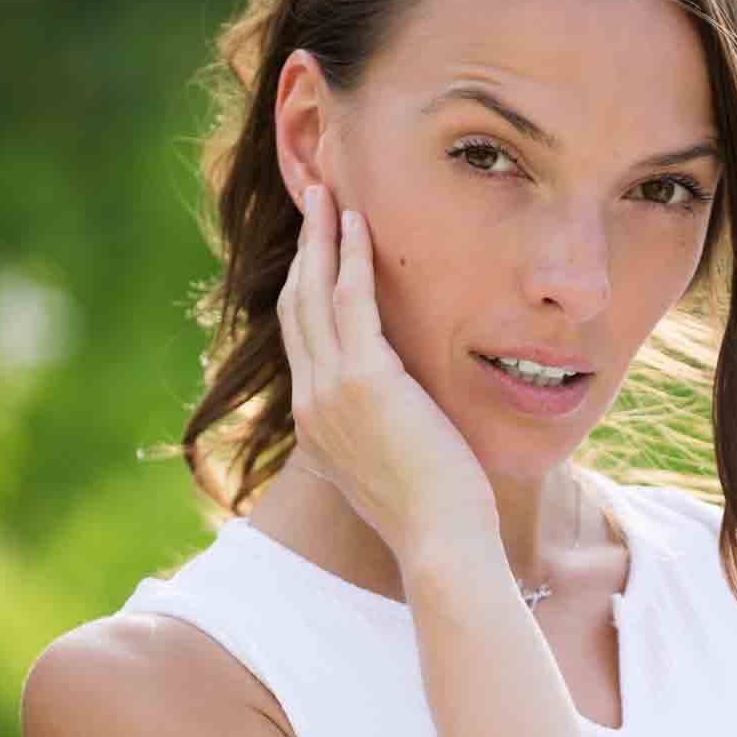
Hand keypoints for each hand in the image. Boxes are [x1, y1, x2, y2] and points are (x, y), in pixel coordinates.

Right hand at [277, 186, 499, 570]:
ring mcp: (332, 390)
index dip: (303, 289)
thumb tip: (401, 415)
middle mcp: (311, 403)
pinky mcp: (366, 380)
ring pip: (314, 294)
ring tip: (329, 193)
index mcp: (315, 425)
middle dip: (303, 251)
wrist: (440, 543)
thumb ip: (383, 434)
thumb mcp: (394, 469)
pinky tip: (359, 224)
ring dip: (321, 238)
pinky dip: (351, 256)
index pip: (298, 341)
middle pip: (295, 307)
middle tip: (313, 203)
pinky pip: (352, 301)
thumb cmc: (435, 515)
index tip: (312, 253)